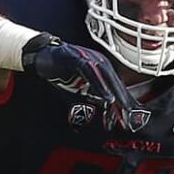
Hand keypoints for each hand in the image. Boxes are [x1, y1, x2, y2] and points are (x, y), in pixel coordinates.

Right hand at [22, 34, 140, 129]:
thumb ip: (94, 95)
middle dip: (124, 101)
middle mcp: (99, 61)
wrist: (41, 56)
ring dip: (116, 95)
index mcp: (101, 67)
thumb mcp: (80, 87)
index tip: (131, 117)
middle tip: (130, 117)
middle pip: (115, 82)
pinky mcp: (79, 59)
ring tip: (123, 109)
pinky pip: (93, 75)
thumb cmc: (61, 71)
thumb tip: (107, 107)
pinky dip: (101, 87)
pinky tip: (107, 98)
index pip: (116, 85)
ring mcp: (90, 58)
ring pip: (107, 78)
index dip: (124, 101)